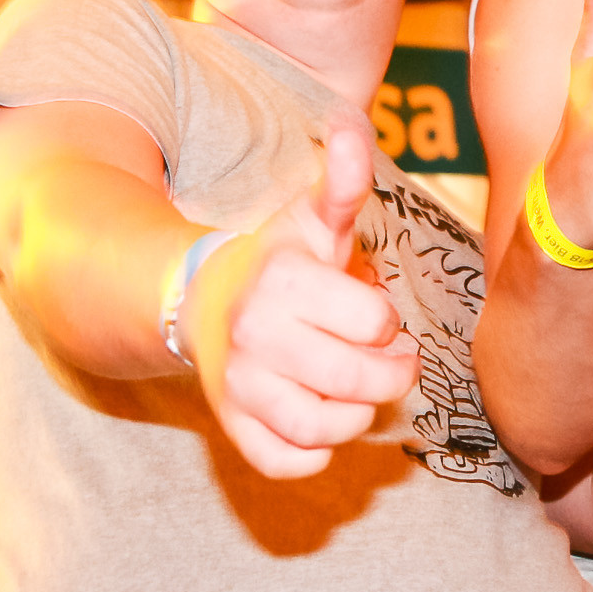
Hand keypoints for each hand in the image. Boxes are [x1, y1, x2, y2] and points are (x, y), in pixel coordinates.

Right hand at [184, 120, 419, 477]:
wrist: (201, 301)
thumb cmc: (279, 261)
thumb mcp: (312, 219)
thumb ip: (342, 182)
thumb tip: (354, 129)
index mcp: (283, 282)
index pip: (375, 322)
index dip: (387, 323)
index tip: (377, 317)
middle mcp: (256, 336)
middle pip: (359, 381)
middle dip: (392, 375)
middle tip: (392, 362)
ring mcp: (239, 387)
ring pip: (327, 429)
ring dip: (359, 416)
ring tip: (359, 392)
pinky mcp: (231, 427)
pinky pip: (285, 462)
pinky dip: (313, 454)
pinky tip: (323, 422)